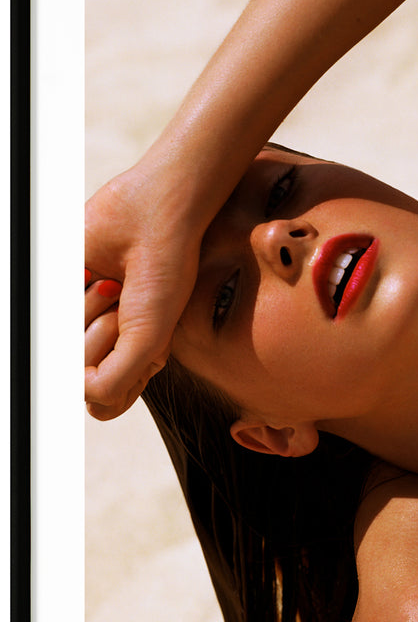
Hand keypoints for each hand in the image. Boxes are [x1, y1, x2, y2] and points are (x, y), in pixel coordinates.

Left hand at [84, 163, 201, 419]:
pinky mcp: (62, 293)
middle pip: (78, 379)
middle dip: (102, 340)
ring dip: (89, 315)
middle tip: (125, 309)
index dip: (103, 387)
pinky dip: (72, 297)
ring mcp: (82, 318)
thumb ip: (114, 384)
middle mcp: (106, 343)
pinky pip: (47, 316)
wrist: (151, 216)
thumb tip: (76, 391)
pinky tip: (93, 276)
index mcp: (134, 362)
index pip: (102, 405)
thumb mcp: (151, 343)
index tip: (123, 355)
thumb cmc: (165, 271)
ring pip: (61, 348)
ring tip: (112, 288)